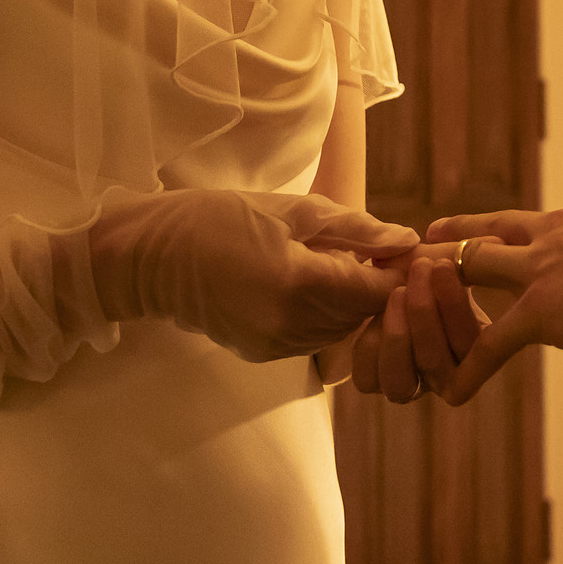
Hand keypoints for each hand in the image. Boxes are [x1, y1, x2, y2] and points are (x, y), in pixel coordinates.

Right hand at [89, 188, 414, 361]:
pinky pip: (316, 338)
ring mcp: (276, 345)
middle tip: (383, 252)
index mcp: (298, 283)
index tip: (411, 251)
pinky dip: (327, 314)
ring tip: (345, 263)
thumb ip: (354, 229)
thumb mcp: (292, 210)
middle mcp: (290, 325)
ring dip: (354, 301)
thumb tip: (405, 240)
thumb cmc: (218, 218)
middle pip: (364, 316)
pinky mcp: (264, 353)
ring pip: (343, 330)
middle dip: (380, 287)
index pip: (377, 291)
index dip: (402, 273)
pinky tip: (315, 284)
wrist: (151, 257)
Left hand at [349, 251, 485, 402]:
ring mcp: (409, 383)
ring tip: (396, 292)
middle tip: (418, 269)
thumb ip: (462, 256)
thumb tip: (495, 243)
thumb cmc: (424, 267)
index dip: (454, 307)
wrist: (380, 278)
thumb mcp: (443, 260)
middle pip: (436, 364)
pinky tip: (371, 314)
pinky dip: (371, 346)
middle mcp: (444, 375)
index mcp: (475, 348)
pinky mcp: (373, 381)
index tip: (442, 266)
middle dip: (425, 313)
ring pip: (402, 384)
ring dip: (399, 335)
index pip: (471, 345)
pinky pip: (369, 380)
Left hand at [423, 191, 562, 404]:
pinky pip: (492, 343)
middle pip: (498, 228)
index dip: (533, 233)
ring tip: (415, 297)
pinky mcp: (543, 310)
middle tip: (434, 234)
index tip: (518, 236)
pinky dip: (470, 368)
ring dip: (442, 283)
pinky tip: (453, 391)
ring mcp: (546, 267)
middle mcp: (562, 229)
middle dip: (462, 232)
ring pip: (474, 267)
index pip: (552, 220)